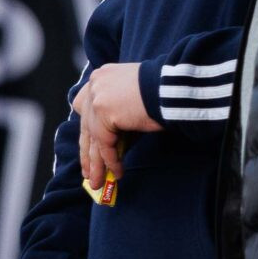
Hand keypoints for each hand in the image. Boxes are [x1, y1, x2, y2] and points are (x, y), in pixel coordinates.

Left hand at [73, 61, 160, 193]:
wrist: (173, 87)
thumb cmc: (163, 91)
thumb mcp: (134, 98)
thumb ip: (119, 114)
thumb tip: (114, 145)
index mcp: (102, 76)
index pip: (84, 106)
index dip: (86, 128)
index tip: (88, 147)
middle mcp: (95, 84)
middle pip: (86, 125)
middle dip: (88, 152)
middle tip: (89, 171)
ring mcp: (97, 98)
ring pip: (94, 138)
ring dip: (96, 164)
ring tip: (98, 182)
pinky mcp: (104, 113)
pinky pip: (104, 144)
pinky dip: (111, 161)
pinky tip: (117, 172)